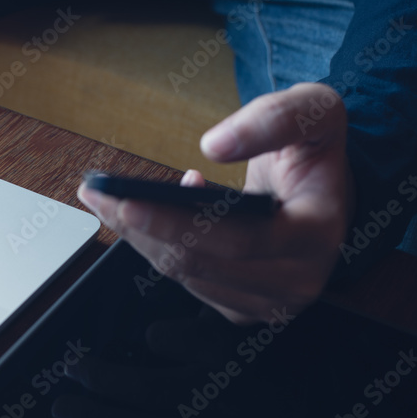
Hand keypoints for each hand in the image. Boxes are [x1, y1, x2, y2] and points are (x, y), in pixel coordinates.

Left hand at [79, 83, 354, 323]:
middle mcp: (298, 279)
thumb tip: (215, 145)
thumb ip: (274, 118)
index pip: (237, 239)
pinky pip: (185, 281)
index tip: (128, 202)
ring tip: (108, 199)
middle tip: (96, 194)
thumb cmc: (314, 149)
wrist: (319, 187)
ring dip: (138, 237)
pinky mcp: (241, 307)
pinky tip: (141, 214)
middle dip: (140, 228)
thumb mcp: (313, 110)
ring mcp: (269, 302)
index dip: (176, 223)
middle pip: (199, 263)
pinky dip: (155, 246)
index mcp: (318, 234)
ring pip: (184, 274)